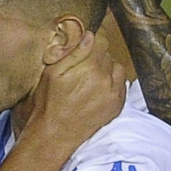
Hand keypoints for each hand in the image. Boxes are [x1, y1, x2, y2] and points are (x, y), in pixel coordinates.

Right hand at [24, 31, 125, 149]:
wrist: (54, 135)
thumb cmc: (48, 104)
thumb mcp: (51, 74)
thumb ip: (72, 53)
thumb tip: (88, 36)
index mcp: (90, 67)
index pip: (102, 40)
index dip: (92, 40)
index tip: (85, 45)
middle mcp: (107, 79)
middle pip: (109, 54)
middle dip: (96, 56)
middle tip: (81, 66)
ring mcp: (114, 93)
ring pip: (117, 69)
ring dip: (107, 69)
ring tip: (90, 78)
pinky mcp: (117, 106)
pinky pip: (121, 85)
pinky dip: (112, 83)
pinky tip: (96, 90)